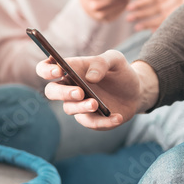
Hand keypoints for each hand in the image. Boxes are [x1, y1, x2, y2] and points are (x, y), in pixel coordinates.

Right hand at [38, 50, 154, 129]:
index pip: (46, 68)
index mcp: (71, 69)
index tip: (58, 71)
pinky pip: (91, 123)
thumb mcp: (116, 60)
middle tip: (79, 92)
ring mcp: (79, 105)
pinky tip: (117, 117)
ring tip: (96, 104)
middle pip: (52, 92)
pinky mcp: (91, 120)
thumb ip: (102, 62)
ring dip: (81, 107)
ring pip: (69, 109)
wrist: (136, 91)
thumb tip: (90, 77)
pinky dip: (104, 122)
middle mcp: (70, 88)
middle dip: (62, 93)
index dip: (47, 70)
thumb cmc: (120, 72)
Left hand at [126, 0, 183, 31]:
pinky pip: (172, 22)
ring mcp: (182, 5)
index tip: (128, 8)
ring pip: (165, 17)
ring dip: (150, 23)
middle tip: (128, 19)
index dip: (142, 3)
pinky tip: (151, 31)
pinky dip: (161, 27)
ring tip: (136, 28)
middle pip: (159, 8)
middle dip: (143, 14)